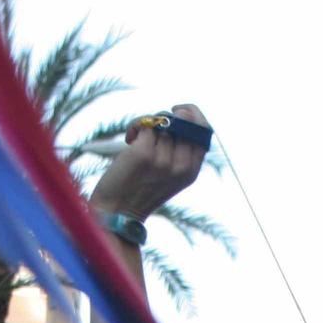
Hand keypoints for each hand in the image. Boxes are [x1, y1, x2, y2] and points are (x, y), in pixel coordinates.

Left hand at [88, 104, 209, 221]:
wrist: (118, 211)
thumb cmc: (142, 188)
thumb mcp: (171, 174)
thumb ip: (182, 149)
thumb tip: (182, 113)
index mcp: (192, 171)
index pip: (204, 131)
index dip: (193, 114)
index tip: (178, 111)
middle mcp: (181, 166)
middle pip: (183, 121)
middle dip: (166, 116)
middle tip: (152, 126)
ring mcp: (163, 160)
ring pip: (161, 121)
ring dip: (147, 123)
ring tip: (136, 139)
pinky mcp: (143, 153)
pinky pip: (145, 123)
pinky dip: (135, 125)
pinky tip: (130, 138)